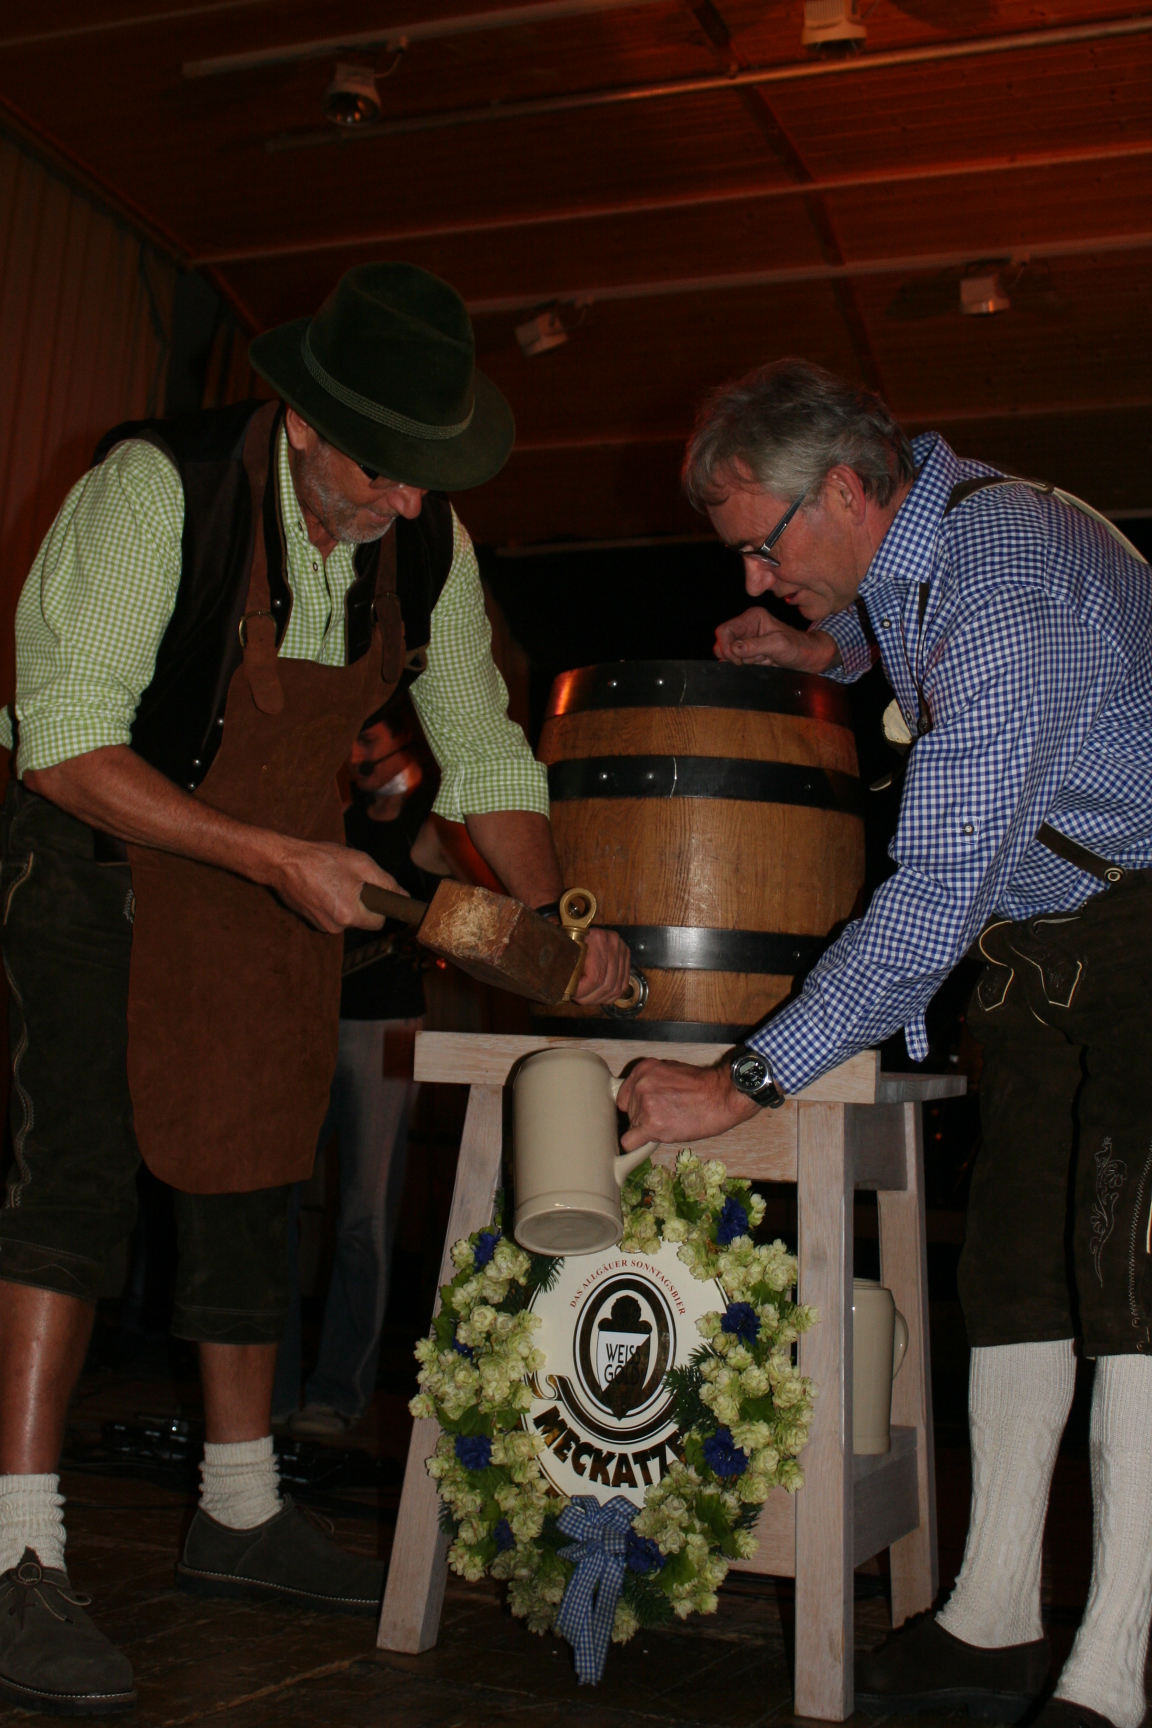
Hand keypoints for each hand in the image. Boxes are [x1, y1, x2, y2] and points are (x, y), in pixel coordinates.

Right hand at [270, 839, 404, 932]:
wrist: (283, 862)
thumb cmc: (321, 859)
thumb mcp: (361, 864)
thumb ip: (386, 882)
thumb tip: (404, 896)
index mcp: (349, 915)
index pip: (378, 921)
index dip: (381, 905)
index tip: (376, 890)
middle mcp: (335, 926)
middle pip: (362, 919)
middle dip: (361, 901)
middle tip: (350, 878)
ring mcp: (321, 925)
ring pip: (346, 916)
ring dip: (346, 900)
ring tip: (334, 879)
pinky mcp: (311, 921)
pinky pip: (332, 914)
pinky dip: (332, 901)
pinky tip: (323, 885)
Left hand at [572, 927, 631, 1004]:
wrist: (577, 923)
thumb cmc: (568, 937)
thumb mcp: (565, 950)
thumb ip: (567, 970)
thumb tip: (568, 992)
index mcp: (597, 939)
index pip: (595, 977)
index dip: (584, 991)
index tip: (573, 995)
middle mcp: (613, 943)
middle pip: (607, 984)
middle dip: (591, 997)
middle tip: (579, 998)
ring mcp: (622, 949)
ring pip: (616, 986)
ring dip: (601, 998)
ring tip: (587, 998)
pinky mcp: (626, 955)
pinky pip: (623, 983)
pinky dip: (612, 994)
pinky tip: (601, 997)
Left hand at [615, 1058, 760, 1149]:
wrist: (720, 1097)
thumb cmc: (702, 1085)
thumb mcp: (671, 1071)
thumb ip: (651, 1082)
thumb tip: (639, 1097)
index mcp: (643, 1070)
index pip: (624, 1095)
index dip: (635, 1105)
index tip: (646, 1110)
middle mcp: (640, 1086)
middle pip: (629, 1112)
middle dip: (644, 1117)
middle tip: (667, 1115)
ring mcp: (644, 1105)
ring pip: (633, 1127)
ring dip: (648, 1130)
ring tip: (671, 1123)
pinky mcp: (652, 1125)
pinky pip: (630, 1142)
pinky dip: (636, 1145)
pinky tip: (647, 1143)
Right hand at [714, 607, 838, 672]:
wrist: (809, 659)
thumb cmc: (798, 647)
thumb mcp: (779, 645)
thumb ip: (755, 646)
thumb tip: (733, 648)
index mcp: (753, 617)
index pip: (725, 630)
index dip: (726, 646)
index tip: (736, 659)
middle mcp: (747, 627)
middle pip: (723, 642)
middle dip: (733, 655)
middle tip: (750, 661)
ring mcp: (747, 641)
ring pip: (728, 654)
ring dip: (741, 661)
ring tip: (761, 660)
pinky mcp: (748, 653)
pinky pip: (735, 661)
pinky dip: (743, 666)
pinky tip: (759, 664)